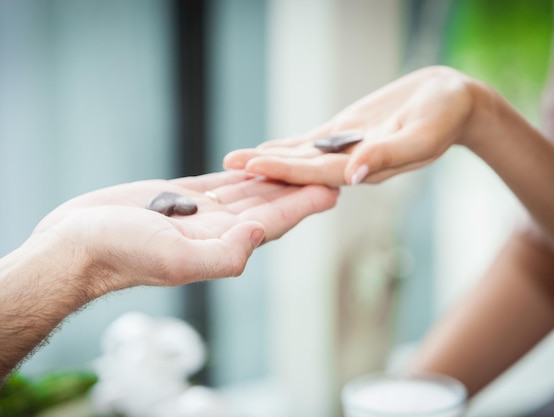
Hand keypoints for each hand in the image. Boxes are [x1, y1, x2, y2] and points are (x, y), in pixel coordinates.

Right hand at [32, 170, 337, 293]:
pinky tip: (255, 166)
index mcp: (220, 244)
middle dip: (298, 187)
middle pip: (268, 205)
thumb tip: (259, 233)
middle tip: (326, 170)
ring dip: (274, 178)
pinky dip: (240, 174)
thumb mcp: (175, 260)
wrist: (76, 246)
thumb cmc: (119, 255)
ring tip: (298, 164)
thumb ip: (223, 254)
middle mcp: (214, 230)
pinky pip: (217, 182)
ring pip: (245, 191)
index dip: (305, 204)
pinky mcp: (174, 197)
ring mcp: (195, 213)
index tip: (335, 187)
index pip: (274, 222)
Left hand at [224, 66, 481, 185]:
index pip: (317, 174)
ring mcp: (344, 151)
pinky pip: (309, 143)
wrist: (452, 102)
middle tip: (229, 165)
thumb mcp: (421, 136)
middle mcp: (349, 166)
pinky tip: (263, 149)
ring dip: (268, 160)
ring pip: (300, 157)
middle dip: (265, 168)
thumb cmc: (444, 117)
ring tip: (234, 162)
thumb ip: (388, 156)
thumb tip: (354, 176)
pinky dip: (286, 146)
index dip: (286, 170)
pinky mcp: (344, 135)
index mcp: (366, 170)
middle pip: (300, 169)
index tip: (255, 166)